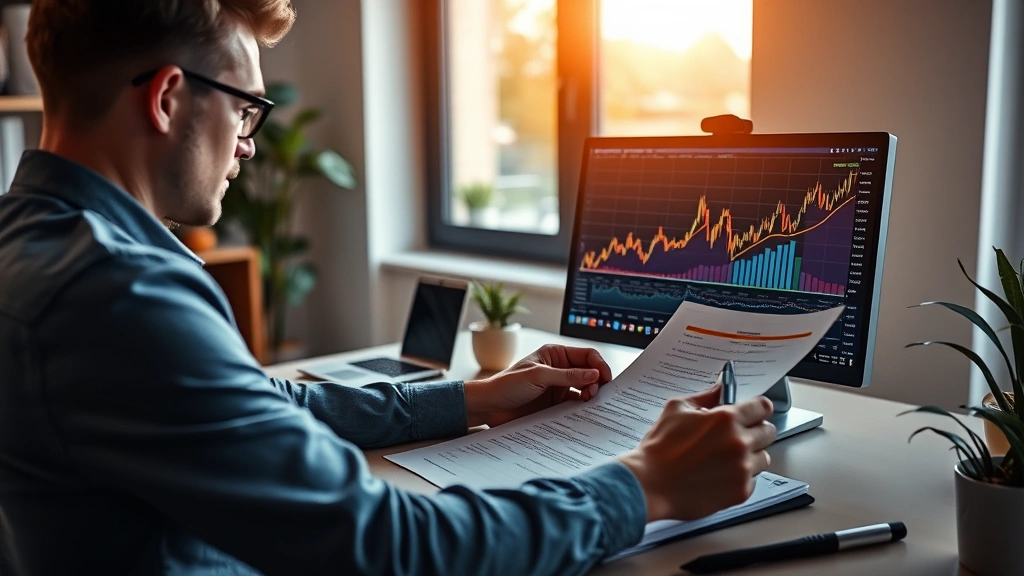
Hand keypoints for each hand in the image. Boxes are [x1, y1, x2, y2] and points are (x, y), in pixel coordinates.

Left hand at [464, 344, 612, 427]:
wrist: (490, 407)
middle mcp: (559, 369)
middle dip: (597, 381)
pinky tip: (583, 412)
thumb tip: (594, 374)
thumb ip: (568, 375)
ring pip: (584, 389)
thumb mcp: (538, 376)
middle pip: (589, 373)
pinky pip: (575, 405)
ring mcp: (558, 387)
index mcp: (555, 354)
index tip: (606, 378)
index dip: (599, 365)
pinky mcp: (555, 404)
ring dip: (590, 395)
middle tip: (595, 394)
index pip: (586, 355)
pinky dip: (582, 408)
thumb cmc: (508, 385)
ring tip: (588, 403)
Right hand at [617, 384, 775, 521]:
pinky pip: (752, 480)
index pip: (763, 407)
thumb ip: (705, 397)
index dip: (758, 408)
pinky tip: (719, 475)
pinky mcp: (740, 492)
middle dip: (755, 430)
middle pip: (768, 432)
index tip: (754, 412)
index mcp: (726, 419)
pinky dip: (740, 477)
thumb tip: (721, 387)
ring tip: (726, 459)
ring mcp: (742, 469)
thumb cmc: (659, 448)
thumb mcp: (677, 409)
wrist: (649, 485)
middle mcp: (739, 443)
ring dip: (750, 456)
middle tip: (737, 435)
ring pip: (763, 457)